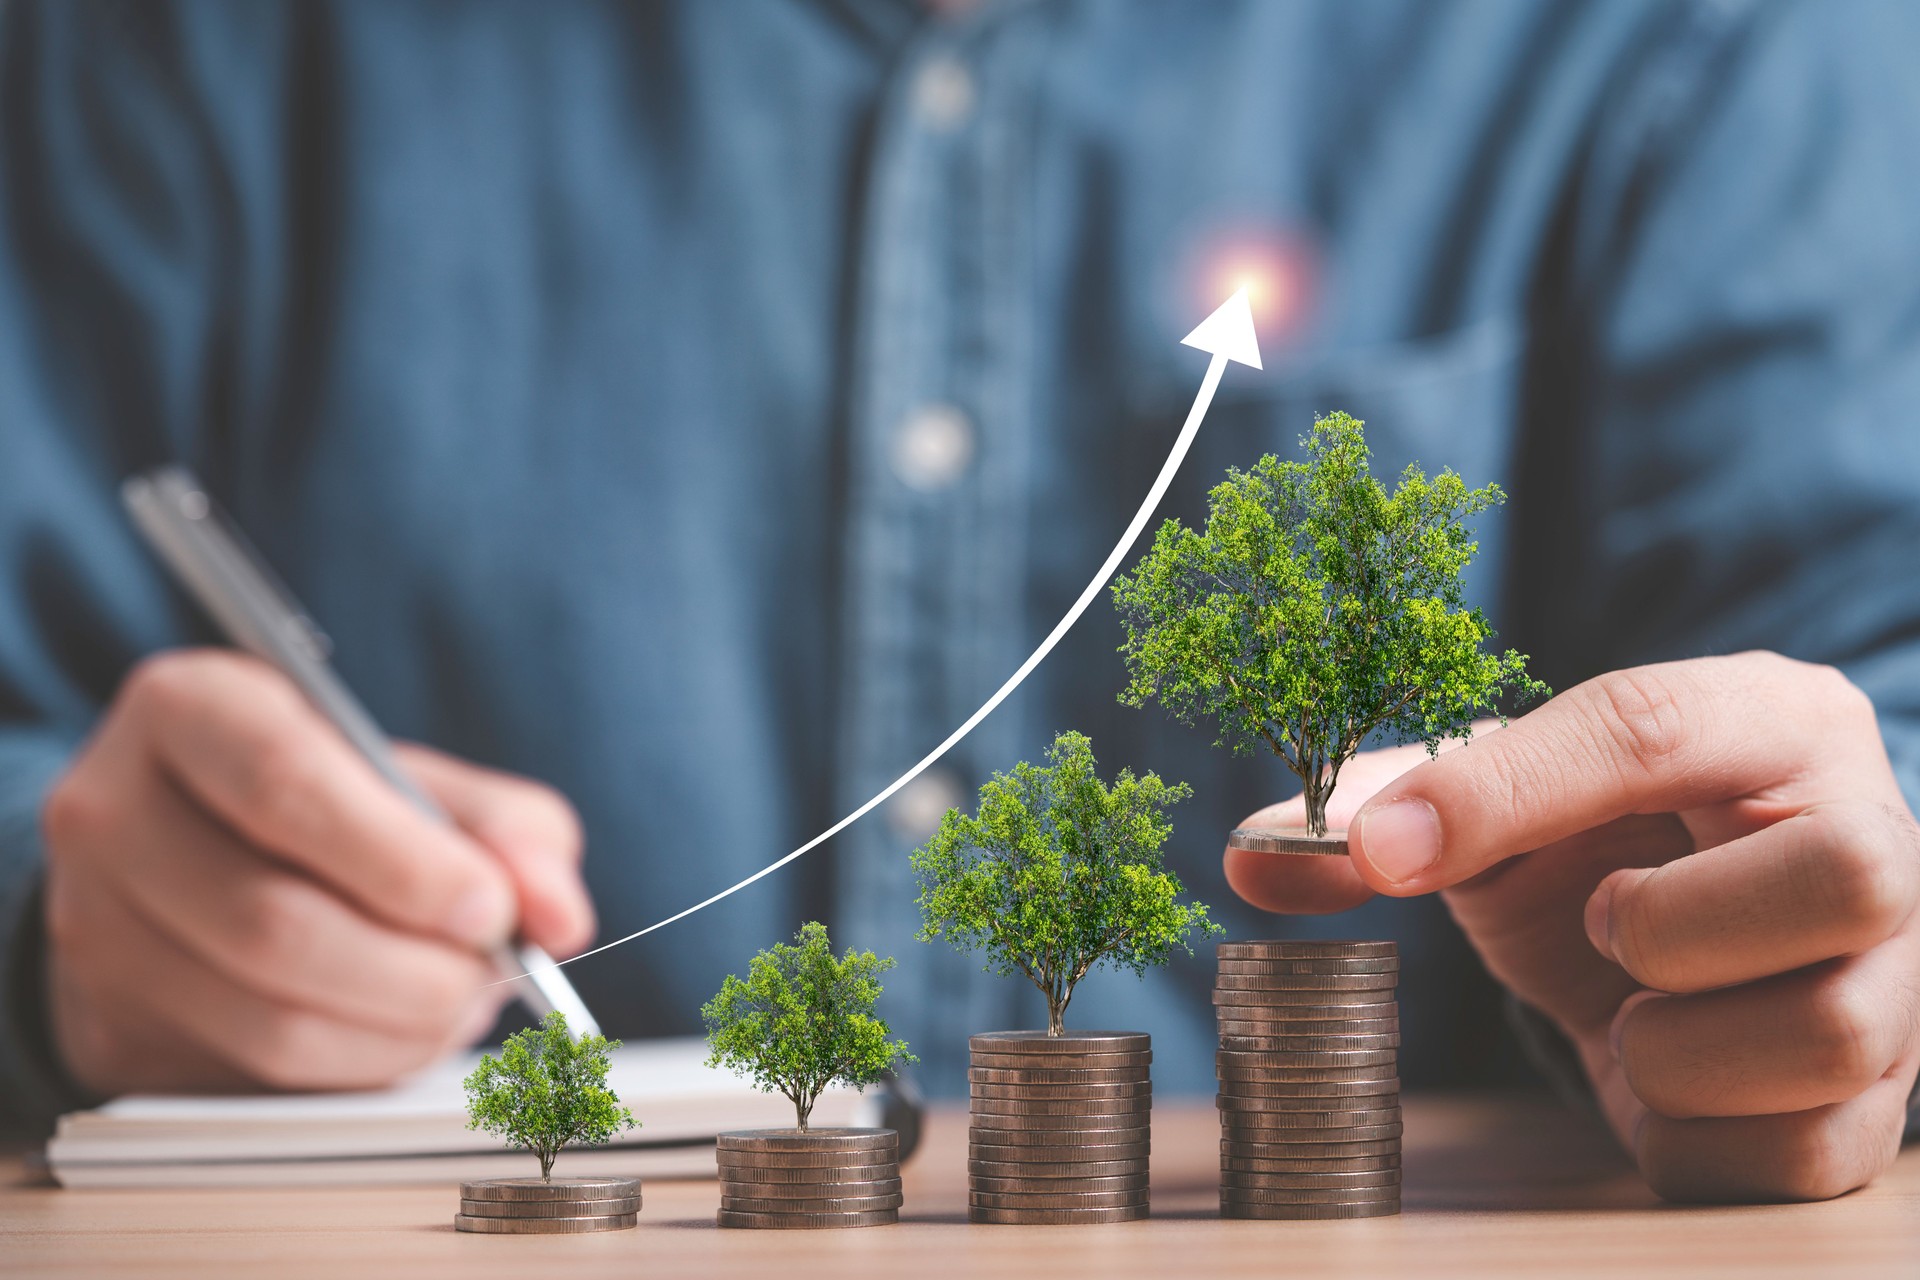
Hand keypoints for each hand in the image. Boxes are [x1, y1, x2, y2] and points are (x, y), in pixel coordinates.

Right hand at [41, 650, 594, 1095]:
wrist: (200, 858)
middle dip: (418, 967)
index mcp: (188, 708)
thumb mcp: (419, 783)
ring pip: (268, 1016)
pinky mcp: (113, 1021)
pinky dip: (361, 1065)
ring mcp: (95, 925)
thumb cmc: (327, 804)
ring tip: (458, 999)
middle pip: (276, 922)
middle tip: (492, 969)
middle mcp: (112, 810)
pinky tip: (400, 1030)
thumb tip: (560, 915)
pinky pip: (258, 1075)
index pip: (286, 785)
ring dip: (400, 1027)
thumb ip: (507, 831)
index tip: (489, 907)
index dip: (402, 863)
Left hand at [1226, 651, 1919, 1201]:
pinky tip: (1659, 1077)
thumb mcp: (1497, 812)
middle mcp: (1880, 839)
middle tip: (1603, 925)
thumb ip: (1384, 812)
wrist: (1692, 957)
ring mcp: (1900, 986)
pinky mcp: (1878, 1113)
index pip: (1653, 725)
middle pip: (1843, 873)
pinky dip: (1686, 1131)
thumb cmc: (1597, 854)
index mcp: (1772, 724)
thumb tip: (1251, 854)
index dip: (1503, 789)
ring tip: (1631, 1006)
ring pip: (1826, 1030)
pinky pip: (1796, 1153)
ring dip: (1668, 1040)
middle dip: (1670, 922)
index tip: (1383, 847)